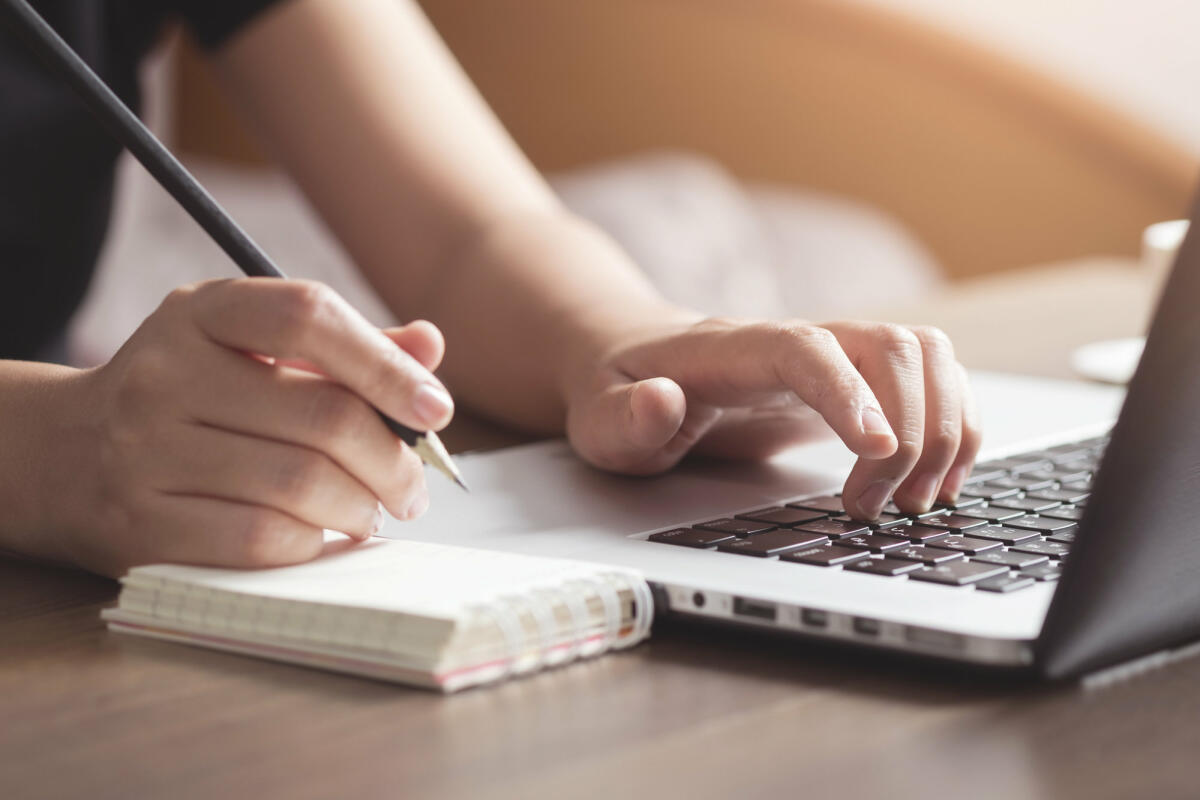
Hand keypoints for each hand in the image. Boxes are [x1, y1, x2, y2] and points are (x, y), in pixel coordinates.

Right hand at [48, 278, 452, 576]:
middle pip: (322, 416)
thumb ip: (342, 347)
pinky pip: (260, 539)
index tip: (436, 408)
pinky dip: (312, 542)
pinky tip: (321, 535)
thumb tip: (429, 348)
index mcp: (201, 313)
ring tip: (372, 510)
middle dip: (392, 460)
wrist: (61, 454)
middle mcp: (165, 373)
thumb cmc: (189, 396)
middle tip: (413, 486)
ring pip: (300, 484)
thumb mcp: (250, 349)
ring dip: (361, 507)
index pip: (308, 316)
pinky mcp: (139, 524)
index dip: (386, 364)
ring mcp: (144, 450)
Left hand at [564, 316, 979, 519]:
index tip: (876, 452)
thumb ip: (625, 418)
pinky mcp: (855, 381)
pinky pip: (933, 379)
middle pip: (888, 346)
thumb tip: (660, 402)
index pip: (806, 349)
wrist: (639, 364)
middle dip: (909, 431)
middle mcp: (796, 340)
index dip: (849, 392)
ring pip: (925, 355)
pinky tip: (938, 481)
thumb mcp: (601, 419)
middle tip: (877, 508)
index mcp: (733, 348)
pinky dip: (955, 426)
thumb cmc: (623, 393)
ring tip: (915, 501)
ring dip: (943, 428)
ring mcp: (833, 356)